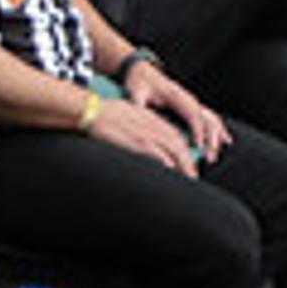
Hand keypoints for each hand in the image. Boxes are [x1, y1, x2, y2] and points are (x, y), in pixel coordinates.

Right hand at [88, 93, 202, 175]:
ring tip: (189, 177)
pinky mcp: (138, 141)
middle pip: (180, 144)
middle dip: (189, 161)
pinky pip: (158, 153)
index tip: (188, 161)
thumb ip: (141, 125)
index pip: (176, 136)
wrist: (93, 110)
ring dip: (184, 165)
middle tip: (193, 175)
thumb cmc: (106, 112)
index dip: (185, 150)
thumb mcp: (129, 113)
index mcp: (152, 119)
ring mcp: (147, 134)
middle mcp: (154, 126)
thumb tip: (145, 140)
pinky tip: (171, 169)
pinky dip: (167, 161)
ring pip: (174, 150)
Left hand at [122, 59, 229, 160]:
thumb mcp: (135, 92)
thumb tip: (137, 112)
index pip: (192, 113)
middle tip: (210, 156)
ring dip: (215, 137)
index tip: (199, 145)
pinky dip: (217, 130)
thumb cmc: (139, 82)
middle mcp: (187, 98)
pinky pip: (208, 118)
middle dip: (211, 138)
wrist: (143, 72)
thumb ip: (138, 104)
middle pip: (206, 118)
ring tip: (214, 155)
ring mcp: (190, 102)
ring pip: (211, 119)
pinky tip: (224, 140)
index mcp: (175, 95)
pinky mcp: (190, 106)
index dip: (197, 130)